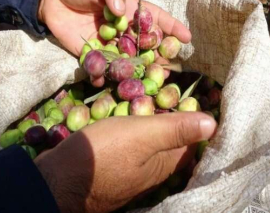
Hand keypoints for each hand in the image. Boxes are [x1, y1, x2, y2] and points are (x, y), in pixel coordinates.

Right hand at [35, 112, 216, 211]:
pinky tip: (130, 112)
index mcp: (167, 165)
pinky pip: (133, 143)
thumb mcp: (142, 137)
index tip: (200, 96)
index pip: (194, 142)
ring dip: (154, 120)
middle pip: (173, 140)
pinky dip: (136, 127)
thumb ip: (176, 130)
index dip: (199, 119)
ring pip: (152, 140)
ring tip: (153, 95)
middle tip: (174, 90)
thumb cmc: (101, 156)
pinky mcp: (116, 164)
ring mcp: (134, 168)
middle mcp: (154, 170)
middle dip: (176, 116)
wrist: (55, 180)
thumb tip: (213, 125)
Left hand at [38, 0, 189, 86]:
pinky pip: (101, 67)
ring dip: (137, 71)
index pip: (155, 18)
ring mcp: (107, 42)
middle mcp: (122, 28)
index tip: (187, 38)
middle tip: (169, 68)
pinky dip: (104, 77)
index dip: (172, 28)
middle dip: (159, 56)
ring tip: (148, 82)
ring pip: (127, 59)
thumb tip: (119, 10)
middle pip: (145, 44)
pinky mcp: (90, 52)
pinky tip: (110, 84)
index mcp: (128, 8)